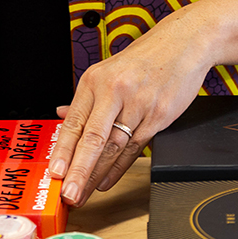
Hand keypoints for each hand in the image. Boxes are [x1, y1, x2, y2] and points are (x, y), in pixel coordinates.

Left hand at [48, 11, 212, 206]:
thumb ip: (85, 100)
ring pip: (113, 147)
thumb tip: (60, 115)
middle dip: (78, 170)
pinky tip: (107, 181)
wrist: (183, 44)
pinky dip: (120, 168)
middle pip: (93, 139)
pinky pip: (135, 148)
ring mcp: (138, 105)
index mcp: (95, 81)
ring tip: (84, 194)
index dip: (63, 151)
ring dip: (97, 174)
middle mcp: (114, 92)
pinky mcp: (158, 116)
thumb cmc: (144, 60)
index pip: (74, 123)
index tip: (55, 173)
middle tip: (68, 193)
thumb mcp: (107, 72)